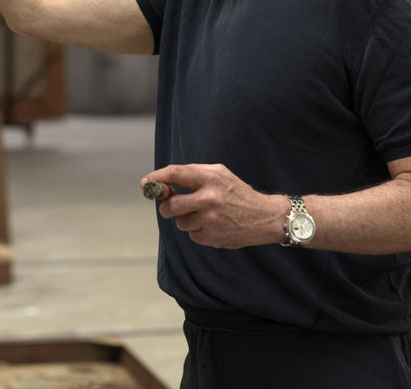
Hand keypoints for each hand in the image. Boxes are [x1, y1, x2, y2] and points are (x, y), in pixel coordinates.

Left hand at [142, 163, 284, 248]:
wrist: (264, 216)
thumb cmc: (237, 193)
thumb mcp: (219, 174)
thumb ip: (193, 175)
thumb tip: (164, 182)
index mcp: (210, 177)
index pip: (175, 173)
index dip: (157, 178)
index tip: (146, 183)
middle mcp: (209, 198)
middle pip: (171, 205)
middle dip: (166, 208)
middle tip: (168, 208)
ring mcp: (210, 219)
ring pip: (180, 222)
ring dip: (186, 220)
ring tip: (204, 216)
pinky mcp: (212, 236)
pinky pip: (192, 235)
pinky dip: (198, 232)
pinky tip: (213, 226)